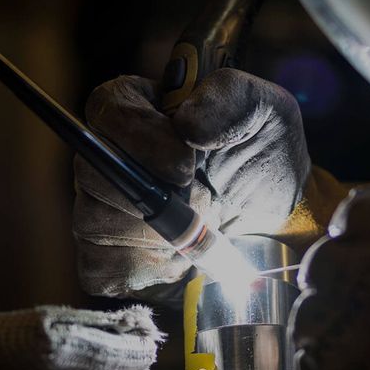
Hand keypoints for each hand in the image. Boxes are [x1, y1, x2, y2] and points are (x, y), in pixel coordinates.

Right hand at [73, 68, 340, 300]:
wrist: (276, 219)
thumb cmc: (263, 156)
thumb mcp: (266, 112)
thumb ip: (230, 100)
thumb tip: (187, 123)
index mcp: (142, 109)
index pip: (108, 108)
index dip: (138, 134)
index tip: (185, 163)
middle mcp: (112, 156)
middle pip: (93, 168)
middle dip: (147, 192)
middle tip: (201, 202)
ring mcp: (104, 207)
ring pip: (93, 220)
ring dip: (152, 233)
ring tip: (200, 228)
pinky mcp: (110, 256)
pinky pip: (100, 267)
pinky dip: (141, 269)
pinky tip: (179, 261)